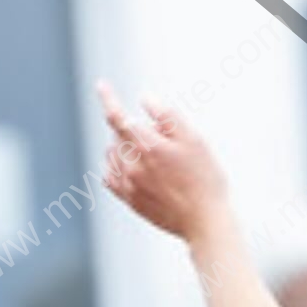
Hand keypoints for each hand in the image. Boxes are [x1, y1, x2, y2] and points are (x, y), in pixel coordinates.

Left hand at [98, 81, 228, 241]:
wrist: (205, 222)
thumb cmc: (206, 179)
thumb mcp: (195, 141)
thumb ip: (168, 117)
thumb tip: (145, 100)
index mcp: (148, 147)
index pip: (118, 117)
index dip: (108, 98)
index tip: (101, 84)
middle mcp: (132, 166)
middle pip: (119, 135)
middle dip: (134, 128)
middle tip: (164, 137)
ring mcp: (128, 185)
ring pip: (113, 154)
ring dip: (124, 146)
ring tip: (153, 154)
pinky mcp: (129, 200)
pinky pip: (109, 177)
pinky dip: (115, 166)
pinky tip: (131, 168)